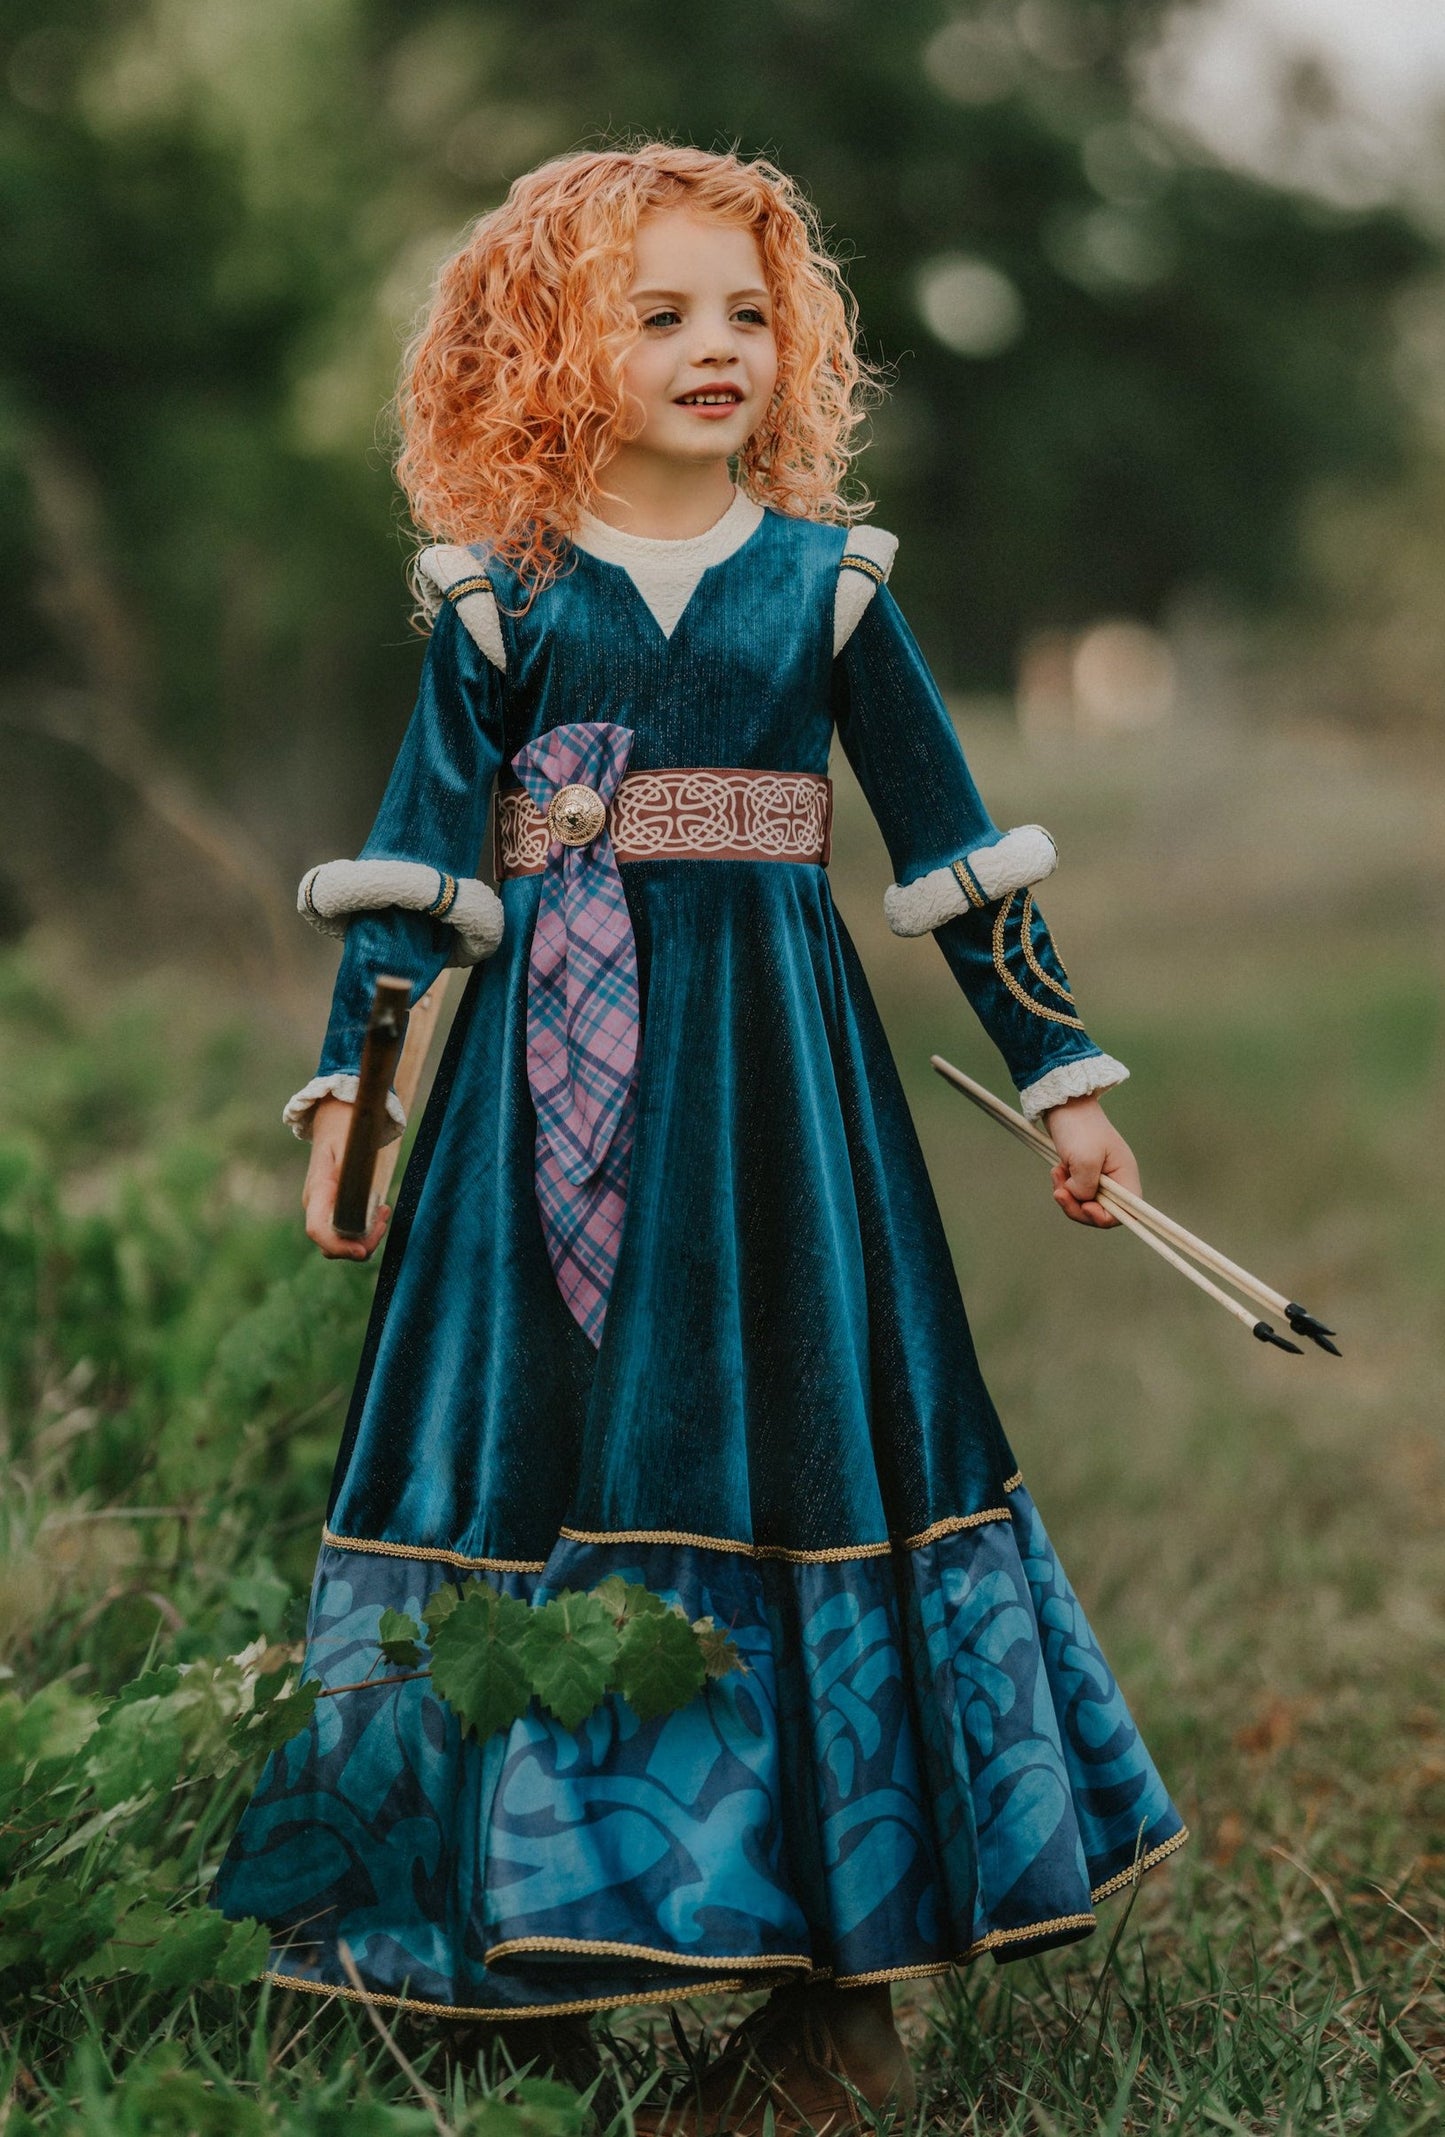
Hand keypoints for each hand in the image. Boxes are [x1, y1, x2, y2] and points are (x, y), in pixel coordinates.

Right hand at [302, 1096, 391, 1259]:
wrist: (338, 1118)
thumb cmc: (345, 1128)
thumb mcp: (352, 1143)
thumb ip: (354, 1169)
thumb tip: (362, 1198)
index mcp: (317, 1191)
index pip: (317, 1230)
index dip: (338, 1246)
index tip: (362, 1251)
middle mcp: (316, 1206)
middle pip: (332, 1245)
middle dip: (362, 1243)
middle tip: (385, 1219)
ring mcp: (323, 1209)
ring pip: (341, 1242)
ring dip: (367, 1237)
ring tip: (385, 1212)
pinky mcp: (334, 1209)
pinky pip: (347, 1231)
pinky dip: (366, 1229)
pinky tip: (381, 1211)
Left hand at [1044, 1094, 1139, 1228]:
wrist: (1063, 1104)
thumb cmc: (1079, 1127)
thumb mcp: (1085, 1160)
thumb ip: (1087, 1188)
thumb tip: (1081, 1199)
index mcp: (1125, 1175)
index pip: (1127, 1212)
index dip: (1105, 1217)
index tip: (1086, 1206)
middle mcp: (1116, 1178)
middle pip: (1102, 1211)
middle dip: (1078, 1206)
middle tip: (1060, 1192)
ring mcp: (1100, 1176)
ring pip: (1085, 1203)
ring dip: (1067, 1195)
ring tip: (1056, 1174)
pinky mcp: (1085, 1172)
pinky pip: (1075, 1192)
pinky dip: (1063, 1186)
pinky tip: (1056, 1169)